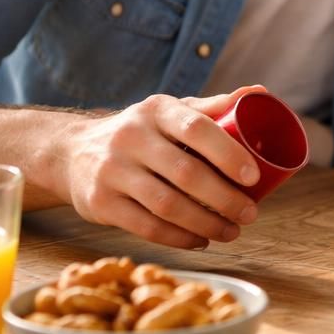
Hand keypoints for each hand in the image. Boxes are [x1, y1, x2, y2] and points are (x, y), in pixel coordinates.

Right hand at [53, 86, 264, 249]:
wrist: (71, 152)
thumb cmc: (141, 132)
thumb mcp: (170, 111)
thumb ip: (213, 107)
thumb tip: (262, 93)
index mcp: (156, 110)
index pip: (197, 128)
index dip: (229, 154)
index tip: (254, 177)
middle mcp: (131, 137)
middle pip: (186, 173)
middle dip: (225, 198)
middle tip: (250, 214)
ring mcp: (112, 171)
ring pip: (167, 205)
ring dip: (206, 224)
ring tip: (232, 231)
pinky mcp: (100, 202)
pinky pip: (146, 226)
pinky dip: (179, 238)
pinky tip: (200, 240)